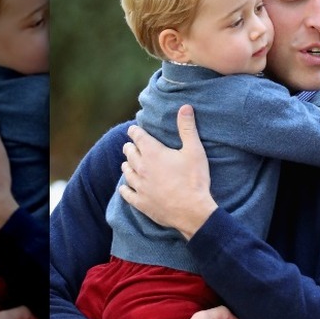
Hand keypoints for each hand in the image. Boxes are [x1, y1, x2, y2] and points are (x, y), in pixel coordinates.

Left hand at [119, 104, 216, 239]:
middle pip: (129, 152)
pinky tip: (125, 186)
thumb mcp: (195, 150)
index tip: (134, 130)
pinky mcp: (140, 202)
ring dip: (127, 164)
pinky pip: (126, 193)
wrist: (192, 211)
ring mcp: (139, 186)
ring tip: (129, 162)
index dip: (135, 131)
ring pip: (126, 171)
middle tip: (132, 145)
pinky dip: (125, 187)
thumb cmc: (195, 179)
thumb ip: (187, 128)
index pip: (137, 136)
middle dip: (130, 146)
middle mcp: (141, 168)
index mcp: (153, 153)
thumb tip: (185, 107)